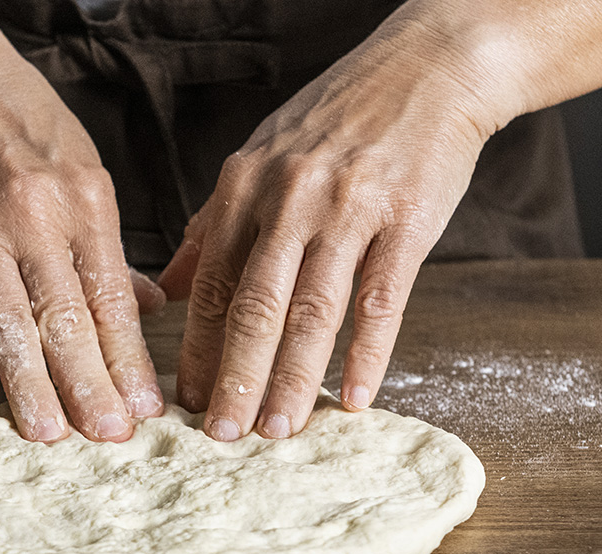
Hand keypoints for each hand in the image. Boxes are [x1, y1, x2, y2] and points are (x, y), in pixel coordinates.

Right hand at [0, 0, 164, 441]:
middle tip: (107, 437)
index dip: (129, 359)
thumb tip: (151, 308)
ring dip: (30, 381)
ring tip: (48, 432)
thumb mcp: (84, 169)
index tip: (145, 409)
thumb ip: (110, 248)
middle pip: (66, 316)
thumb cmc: (20, 120)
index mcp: (86, 203)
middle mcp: (36, 217)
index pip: (112, 299)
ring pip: (9, 317)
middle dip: (89, 384)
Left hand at [157, 0, 601, 440]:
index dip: (197, 348)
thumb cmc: (339, 119)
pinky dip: (367, 354)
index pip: (212, 282)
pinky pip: (382, 300)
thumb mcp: (260, 158)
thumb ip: (214, 224)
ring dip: (294, 377)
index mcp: (245, 185)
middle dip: (235, 378)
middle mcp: (291, 198)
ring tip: (279, 428)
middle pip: (255, 305)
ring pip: (313, 310)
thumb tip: (173, 289)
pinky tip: (355, 397)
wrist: (428, 70)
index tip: (184, 401)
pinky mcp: (407, 222)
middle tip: (222, 435)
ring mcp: (351, 209)